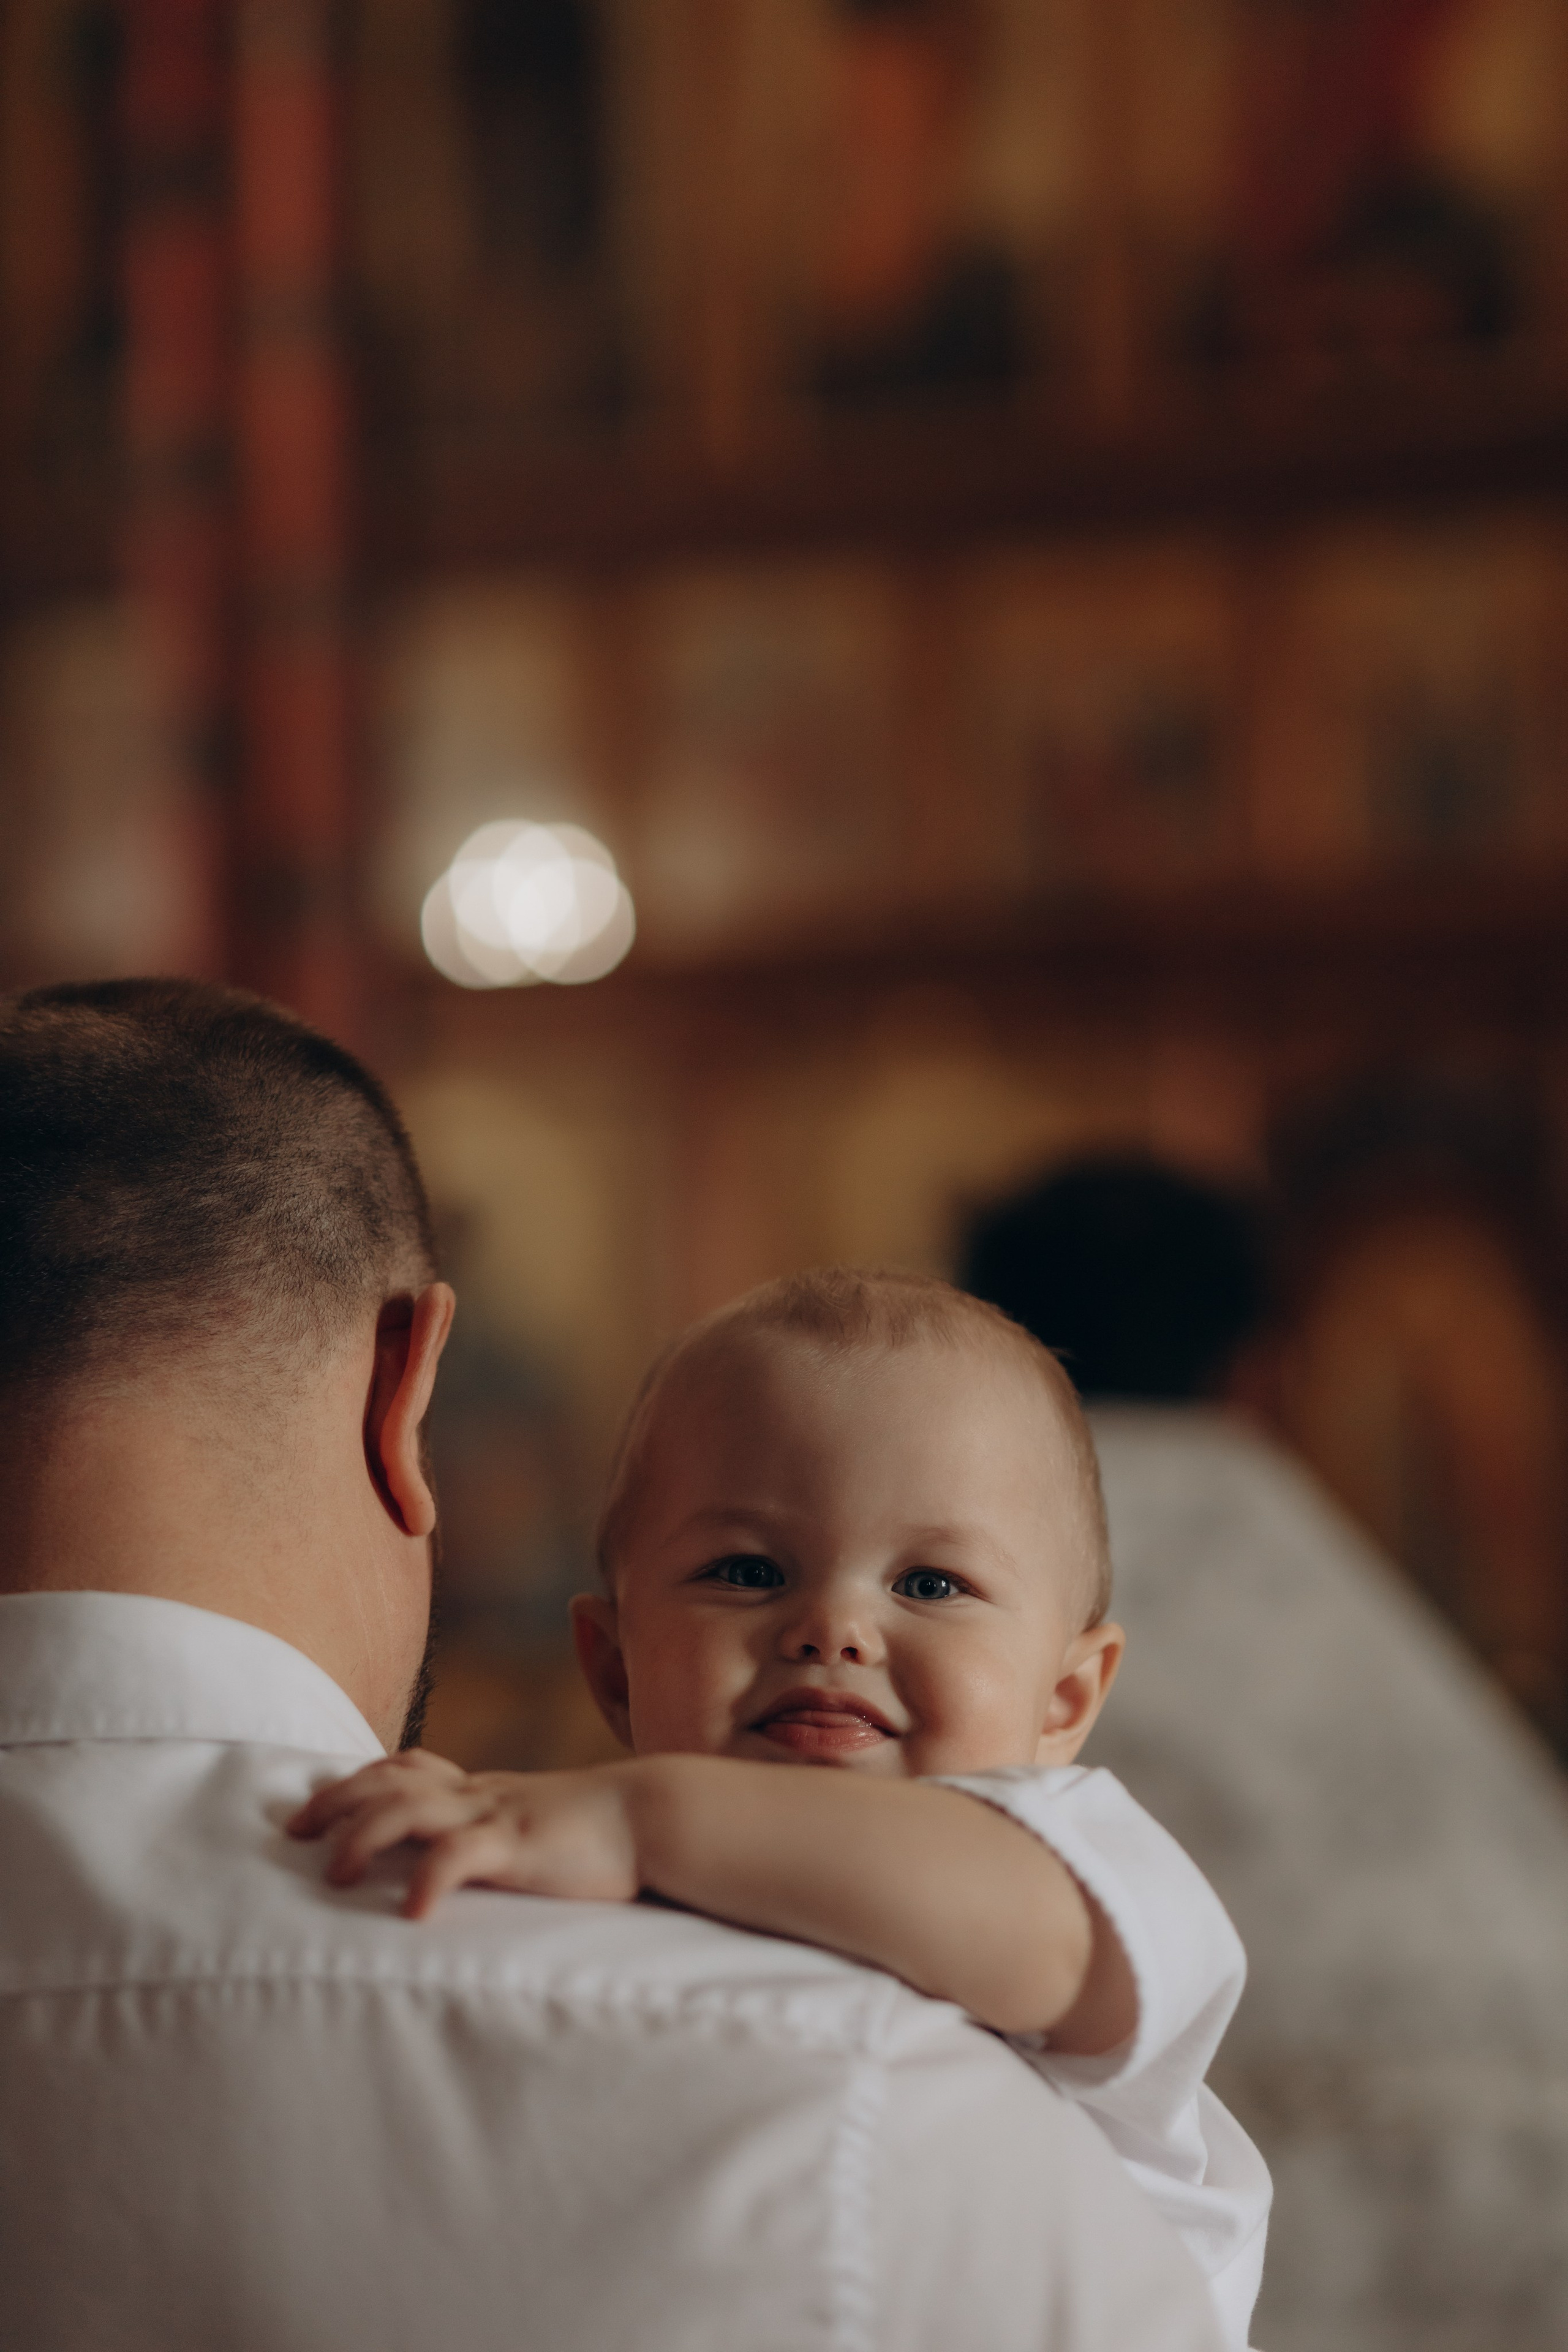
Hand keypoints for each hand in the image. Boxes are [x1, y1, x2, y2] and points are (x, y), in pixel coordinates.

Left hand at [286, 1751, 642, 1918]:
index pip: (405, 1766)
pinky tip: (414, 1913)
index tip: (310, 1807)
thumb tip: (459, 1861)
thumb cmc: (600, 1832)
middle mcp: (478, 1793)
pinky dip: (430, 1880)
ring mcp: (496, 1814)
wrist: (657, 1817)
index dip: (354, 1780)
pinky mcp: (518, 1844)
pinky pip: (462, 1857)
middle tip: (294, 1830)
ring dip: (365, 1835)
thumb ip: (495, 1834)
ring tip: (337, 1873)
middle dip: (337, 1800)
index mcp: (481, 1789)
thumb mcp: (533, 1823)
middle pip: (390, 1779)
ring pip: (410, 1808)